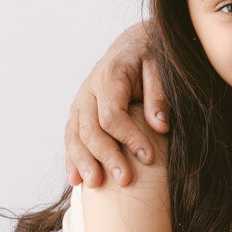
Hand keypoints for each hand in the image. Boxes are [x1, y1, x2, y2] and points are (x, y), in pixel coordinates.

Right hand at [65, 24, 168, 187]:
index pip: (112, 115)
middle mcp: (89, 91)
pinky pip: (71, 138)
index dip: (129, 138)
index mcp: (110, 76)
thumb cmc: (151, 58)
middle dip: (107, 157)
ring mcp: (80, 104)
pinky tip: (76, 180)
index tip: (149, 157)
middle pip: (91, 130)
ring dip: (83, 162)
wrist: (132, 47)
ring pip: (75, 136)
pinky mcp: (78, 114)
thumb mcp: (160, 68)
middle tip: (126, 181)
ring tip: (95, 184)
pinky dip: (72, 159)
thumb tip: (160, 125)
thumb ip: (160, 94)